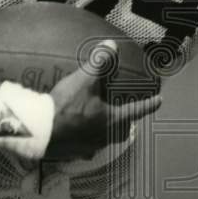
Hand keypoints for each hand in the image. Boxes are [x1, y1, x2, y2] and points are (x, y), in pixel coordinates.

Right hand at [45, 40, 161, 160]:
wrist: (38, 132)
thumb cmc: (65, 107)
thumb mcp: (84, 81)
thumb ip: (100, 63)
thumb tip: (112, 45)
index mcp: (112, 120)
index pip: (137, 110)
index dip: (149, 104)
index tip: (159, 100)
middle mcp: (105, 137)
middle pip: (122, 130)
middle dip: (126, 121)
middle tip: (125, 112)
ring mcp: (90, 148)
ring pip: (105, 139)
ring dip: (106, 130)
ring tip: (101, 120)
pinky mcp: (74, 154)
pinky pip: (87, 147)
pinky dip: (87, 139)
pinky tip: (79, 133)